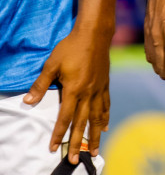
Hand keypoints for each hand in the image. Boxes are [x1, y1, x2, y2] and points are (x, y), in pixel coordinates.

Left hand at [23, 17, 113, 162]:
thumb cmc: (70, 48)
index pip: (65, 117)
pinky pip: (106, 105)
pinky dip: (105, 117)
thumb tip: (28, 102)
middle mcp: (88, 93)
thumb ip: (41, 85)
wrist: (95, 34)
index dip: (58, 134)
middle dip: (77, 143)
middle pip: (82, 123)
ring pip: (97, 117)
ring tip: (95, 151)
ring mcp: (99, 89)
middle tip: (74, 160)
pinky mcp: (105, 84)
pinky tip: (105, 126)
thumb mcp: (51, 65)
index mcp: (74, 89)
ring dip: (95, 136)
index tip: (53, 147)